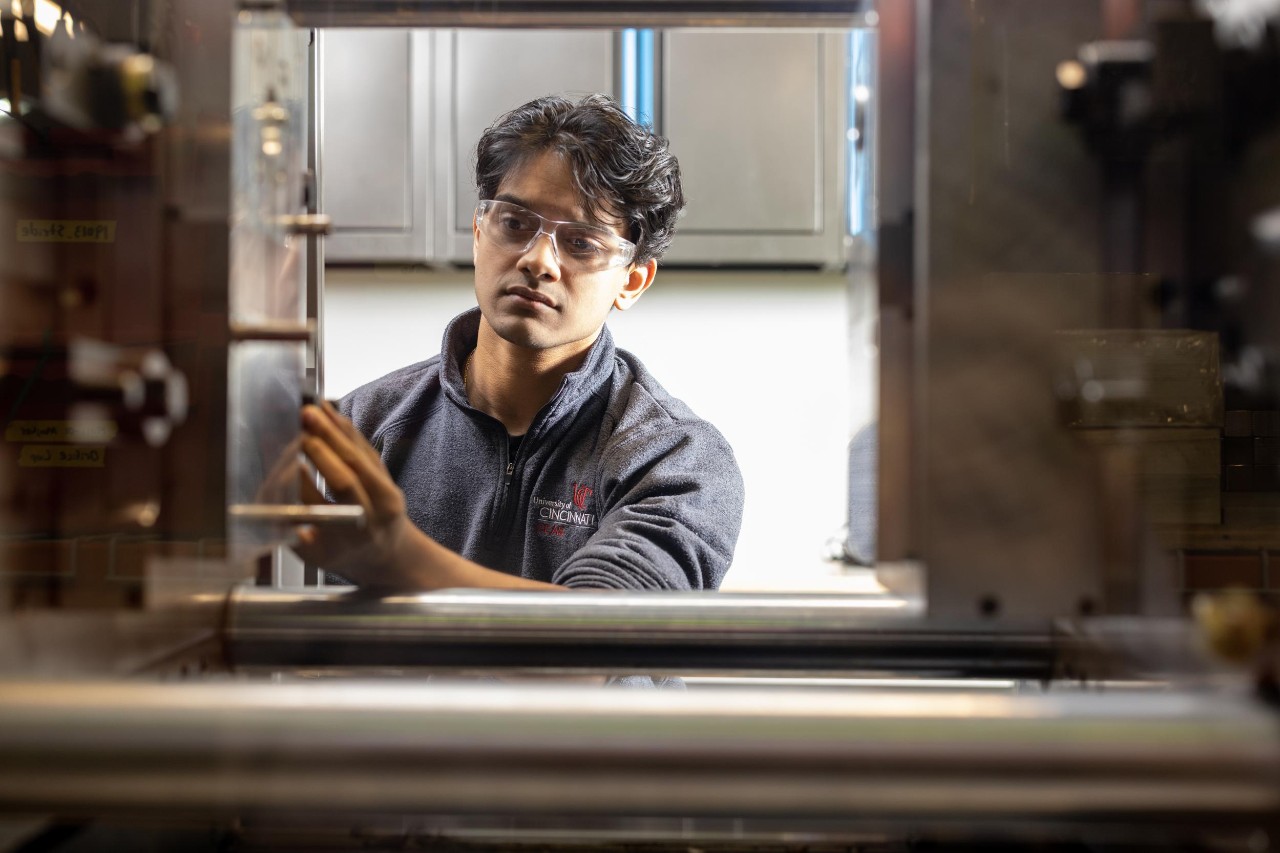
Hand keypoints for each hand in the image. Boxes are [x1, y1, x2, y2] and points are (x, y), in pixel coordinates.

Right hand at [294, 401, 415, 587]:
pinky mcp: (390, 480)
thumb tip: (262, 494)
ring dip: (333, 431)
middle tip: (299, 423)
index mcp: (344, 540)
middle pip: (344, 478)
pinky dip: (347, 430)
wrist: (387, 555)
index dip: (295, 482)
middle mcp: (370, 519)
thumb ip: (289, 529)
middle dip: (320, 448)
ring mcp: (386, 498)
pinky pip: (366, 450)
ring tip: (311, 410)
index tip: (279, 460)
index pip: (315, 506)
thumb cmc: (340, 555)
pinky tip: (330, 412)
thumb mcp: (312, 554)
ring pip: (358, 459)